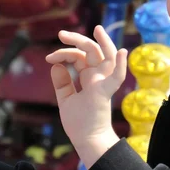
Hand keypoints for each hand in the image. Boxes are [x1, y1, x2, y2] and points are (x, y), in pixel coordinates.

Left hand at [45, 26, 126, 163]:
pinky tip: (121, 51)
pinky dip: (121, 65)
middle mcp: (97, 76)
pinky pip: (116, 77)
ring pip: (106, 56)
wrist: (86, 140)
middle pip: (91, 50)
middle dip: (77, 39)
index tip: (48, 58)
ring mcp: (103, 82)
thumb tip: (56, 66)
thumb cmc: (78, 122)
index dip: (64, 53)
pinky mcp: (105, 91)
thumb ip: (63, 83)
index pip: (78, 56)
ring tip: (97, 29)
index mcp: (89, 77)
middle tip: (61, 33)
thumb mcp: (66, 99)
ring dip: (103, 42)